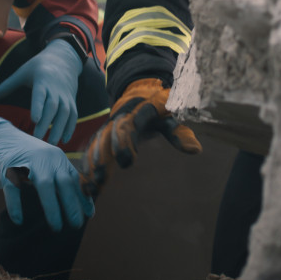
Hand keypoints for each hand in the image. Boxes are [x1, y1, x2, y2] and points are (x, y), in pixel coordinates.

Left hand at [0, 38, 80, 143]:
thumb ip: (8, 85)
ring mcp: (65, 96)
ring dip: (59, 128)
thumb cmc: (38, 67)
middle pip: (52, 107)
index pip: (40, 95)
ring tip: (51, 143)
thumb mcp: (22, 72)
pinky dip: (70, 127)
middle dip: (46, 123)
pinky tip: (64, 140)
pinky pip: (73, 115)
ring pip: (65, 113)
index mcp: (42, 81)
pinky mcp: (71, 101)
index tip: (34, 120)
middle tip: (37, 139)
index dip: (38, 106)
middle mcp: (55, 89)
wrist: (63, 59)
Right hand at [0, 118, 93, 228]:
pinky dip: (16, 206)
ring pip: (44, 185)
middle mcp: (46, 158)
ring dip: (52, 207)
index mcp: (57, 158)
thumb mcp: (47, 162)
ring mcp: (28, 162)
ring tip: (56, 227)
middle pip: (64, 182)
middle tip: (76, 224)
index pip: (74, 178)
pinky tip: (19, 220)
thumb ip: (60, 178)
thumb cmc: (27, 156)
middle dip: (72, 204)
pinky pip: (14, 189)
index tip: (90, 215)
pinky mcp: (8, 167)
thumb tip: (80, 204)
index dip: (82, 197)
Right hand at [81, 78, 201, 196]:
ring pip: (98, 142)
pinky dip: (87, 166)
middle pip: (108, 135)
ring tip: (90, 187)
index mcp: (139, 111)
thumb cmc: (160, 108)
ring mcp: (110, 125)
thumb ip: (181, 132)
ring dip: (92, 164)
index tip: (126, 162)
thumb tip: (196, 150)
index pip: (129, 124)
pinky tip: (84, 186)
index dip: (125, 141)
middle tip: (101, 178)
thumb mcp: (173, 116)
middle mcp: (120, 117)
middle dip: (103, 156)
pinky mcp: (103, 134)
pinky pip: (92, 149)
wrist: (140, 91)